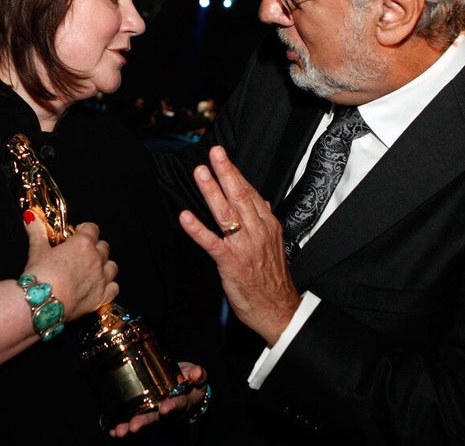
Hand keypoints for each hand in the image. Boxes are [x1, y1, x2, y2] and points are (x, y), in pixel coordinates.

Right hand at [22, 213, 118, 321]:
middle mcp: (96, 259)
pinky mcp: (101, 297)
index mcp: (83, 244)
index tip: (77, 234)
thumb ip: (38, 232)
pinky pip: (114, 288)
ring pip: (112, 266)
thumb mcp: (37, 250)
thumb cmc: (41, 276)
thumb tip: (32, 218)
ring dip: (104, 266)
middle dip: (94, 247)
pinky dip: (109, 286)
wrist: (43, 303)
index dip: (85, 230)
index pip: (92, 229)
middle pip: (103, 247)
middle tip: (80, 253)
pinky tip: (99, 287)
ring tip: (91, 269)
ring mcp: (101, 278)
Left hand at [107, 363, 207, 437]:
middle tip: (134, 426)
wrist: (187, 388)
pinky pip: (133, 419)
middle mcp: (168, 410)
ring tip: (119, 431)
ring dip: (130, 426)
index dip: (171, 407)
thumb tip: (198, 372)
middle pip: (156, 417)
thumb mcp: (198, 377)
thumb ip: (198, 375)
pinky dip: (123, 425)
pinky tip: (112, 430)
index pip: (177, 404)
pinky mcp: (146, 411)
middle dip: (144, 422)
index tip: (164, 409)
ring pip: (143, 420)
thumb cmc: (191, 380)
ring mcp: (156, 412)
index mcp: (183, 400)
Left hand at [178, 146, 299, 345]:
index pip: (250, 193)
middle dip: (226, 172)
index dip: (234, 173)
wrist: (278, 310)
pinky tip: (186, 217)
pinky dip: (198, 229)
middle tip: (214, 154)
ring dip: (212, 192)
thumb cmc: (273, 279)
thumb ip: (265, 222)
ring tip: (200, 174)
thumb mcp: (275, 245)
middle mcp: (257, 232)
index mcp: (267, 226)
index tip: (223, 157)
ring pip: (226, 214)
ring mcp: (243, 247)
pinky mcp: (231, 263)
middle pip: (240, 196)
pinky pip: (212, 243)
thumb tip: (263, 203)